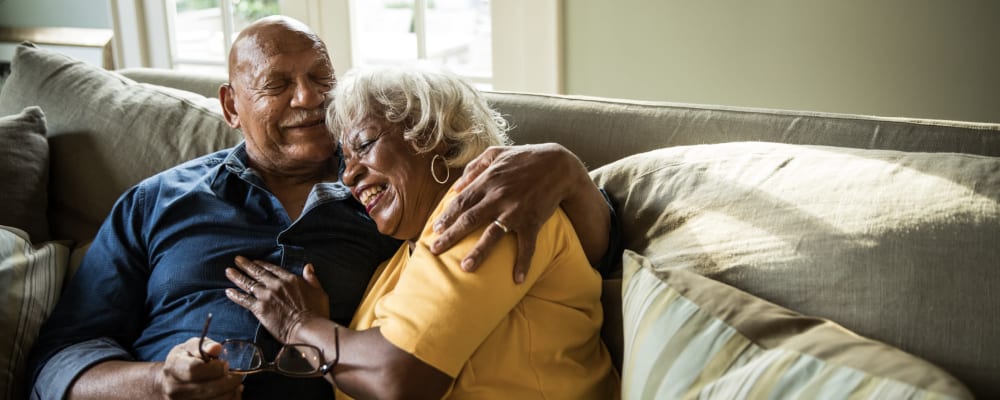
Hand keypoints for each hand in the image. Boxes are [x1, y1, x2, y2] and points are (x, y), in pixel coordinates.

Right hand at [158, 337, 241, 398]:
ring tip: (234, 383)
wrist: (171, 380)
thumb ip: (205, 346)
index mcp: (174, 367)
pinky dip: (229, 399)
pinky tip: (231, 392)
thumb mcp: (192, 347)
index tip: (225, 364)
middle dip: (228, 382)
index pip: (193, 370)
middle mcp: (174, 388)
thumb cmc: (186, 359)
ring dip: (230, 392)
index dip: (214, 368)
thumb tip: (216, 348)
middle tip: (237, 375)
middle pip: (206, 389)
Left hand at [225, 257, 330, 342]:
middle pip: (258, 273)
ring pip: (248, 284)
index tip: (255, 261)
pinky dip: (235, 295)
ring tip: (228, 271)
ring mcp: (266, 296)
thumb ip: (312, 278)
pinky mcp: (259, 309)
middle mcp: (276, 285)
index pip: (273, 269)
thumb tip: (308, 266)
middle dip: (246, 266)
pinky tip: (228, 291)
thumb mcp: (319, 292)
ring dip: (237, 277)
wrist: (308, 328)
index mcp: (290, 279)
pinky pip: (244, 300)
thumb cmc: (317, 312)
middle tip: (237, 260)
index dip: (262, 264)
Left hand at [430, 143, 590, 282]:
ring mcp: (516, 211)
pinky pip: (527, 246)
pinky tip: (517, 279)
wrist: (558, 165)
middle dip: (450, 236)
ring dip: (478, 252)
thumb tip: (456, 185)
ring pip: (493, 235)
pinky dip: (523, 263)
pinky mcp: (533, 221)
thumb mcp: (497, 153)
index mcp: (488, 181)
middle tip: (435, 250)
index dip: (446, 216)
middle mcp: (499, 197)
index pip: (461, 201)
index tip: (435, 229)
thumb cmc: (525, 157)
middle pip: (469, 219)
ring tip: (465, 268)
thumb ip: (475, 166)